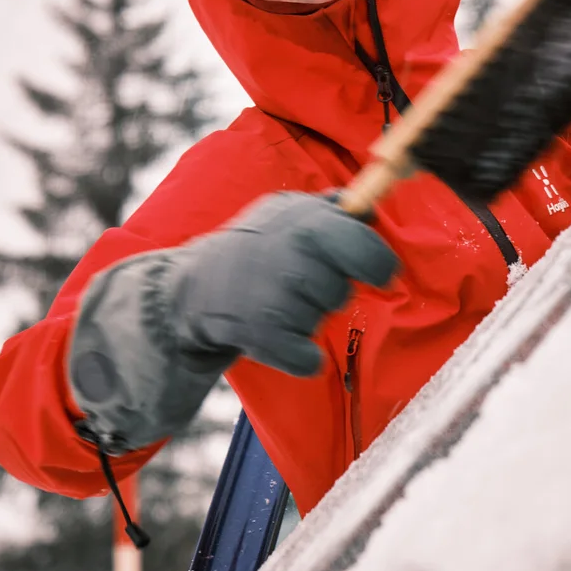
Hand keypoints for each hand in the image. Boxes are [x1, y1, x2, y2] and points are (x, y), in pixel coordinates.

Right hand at [175, 192, 397, 375]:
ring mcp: (276, 295)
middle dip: (329, 294)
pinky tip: (279, 337)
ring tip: (274, 301)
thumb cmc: (253, 247)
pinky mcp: (262, 335)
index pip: (367, 248)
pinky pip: (308, 361)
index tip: (374, 274)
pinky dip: (299, 357)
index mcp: (307, 222)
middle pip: (342, 292)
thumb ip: (330, 210)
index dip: (377, 265)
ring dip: (306, 318)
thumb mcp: (287, 212)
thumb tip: (368, 209)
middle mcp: (293, 255)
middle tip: (303, 287)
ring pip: (321, 321)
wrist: (193, 286)